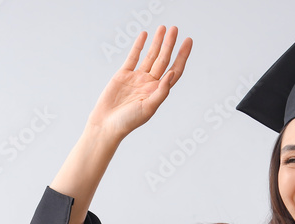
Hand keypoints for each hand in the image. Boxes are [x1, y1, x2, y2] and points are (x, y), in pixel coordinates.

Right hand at [86, 26, 191, 141]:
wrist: (107, 124)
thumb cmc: (128, 122)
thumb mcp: (149, 108)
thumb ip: (161, 91)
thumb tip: (172, 73)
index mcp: (158, 91)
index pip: (175, 70)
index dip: (182, 56)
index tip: (188, 42)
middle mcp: (150, 83)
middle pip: (163, 60)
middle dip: (170, 44)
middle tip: (175, 29)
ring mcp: (137, 78)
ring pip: (150, 56)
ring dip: (157, 42)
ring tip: (163, 28)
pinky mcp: (123, 74)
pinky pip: (133, 57)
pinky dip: (139, 46)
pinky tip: (145, 35)